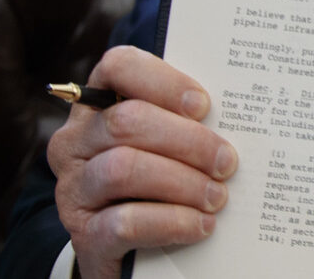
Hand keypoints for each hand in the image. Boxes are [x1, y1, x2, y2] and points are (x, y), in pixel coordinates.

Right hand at [47, 46, 236, 278]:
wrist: (125, 247)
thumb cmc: (157, 178)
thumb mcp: (166, 143)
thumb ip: (186, 122)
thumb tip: (239, 117)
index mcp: (98, 105)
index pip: (118, 67)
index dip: (163, 81)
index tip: (204, 106)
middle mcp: (76, 141)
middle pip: (127, 121)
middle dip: (187, 140)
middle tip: (227, 162)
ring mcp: (74, 188)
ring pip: (123, 169)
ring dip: (182, 182)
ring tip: (218, 196)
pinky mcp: (84, 233)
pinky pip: (124, 222)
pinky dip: (171, 222)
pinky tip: (202, 225)